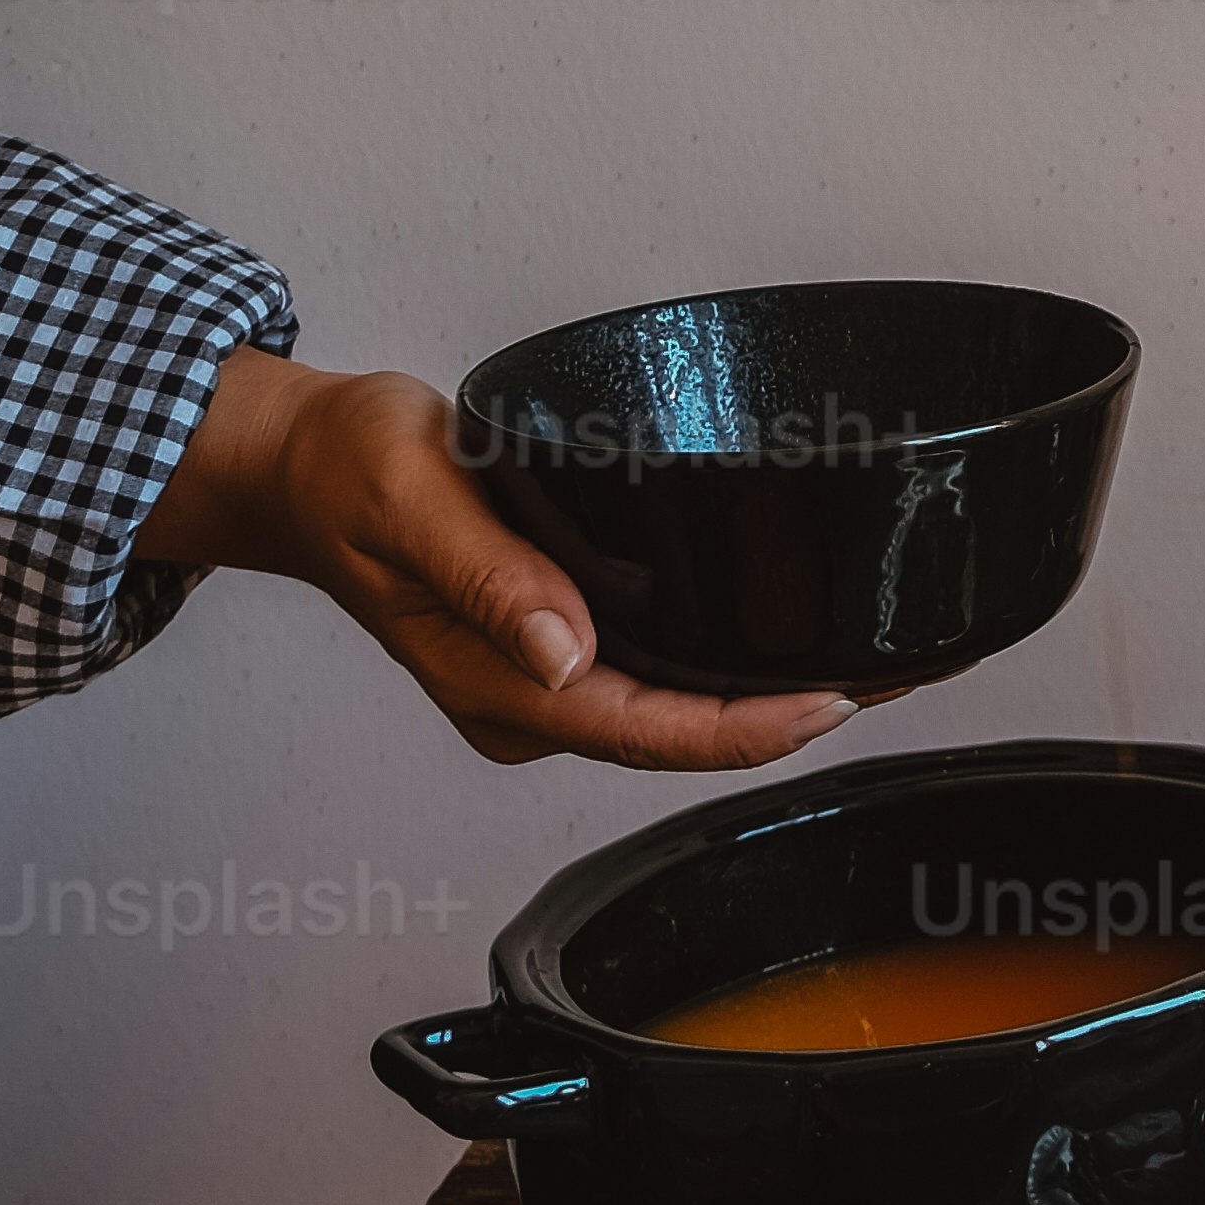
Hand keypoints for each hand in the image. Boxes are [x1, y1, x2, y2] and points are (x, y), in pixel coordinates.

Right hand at [144, 351, 850, 773]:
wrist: (297, 469)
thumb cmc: (341, 471)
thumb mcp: (404, 497)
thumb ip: (484, 571)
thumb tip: (564, 651)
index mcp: (494, 681)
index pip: (643, 728)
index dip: (745, 729)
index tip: (834, 703)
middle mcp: (526, 698)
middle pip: (679, 734)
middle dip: (789, 719)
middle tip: (906, 671)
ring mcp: (541, 681)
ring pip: (676, 712)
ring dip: (771, 698)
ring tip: (881, 658)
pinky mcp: (555, 649)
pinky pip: (658, 676)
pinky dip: (729, 667)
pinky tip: (794, 640)